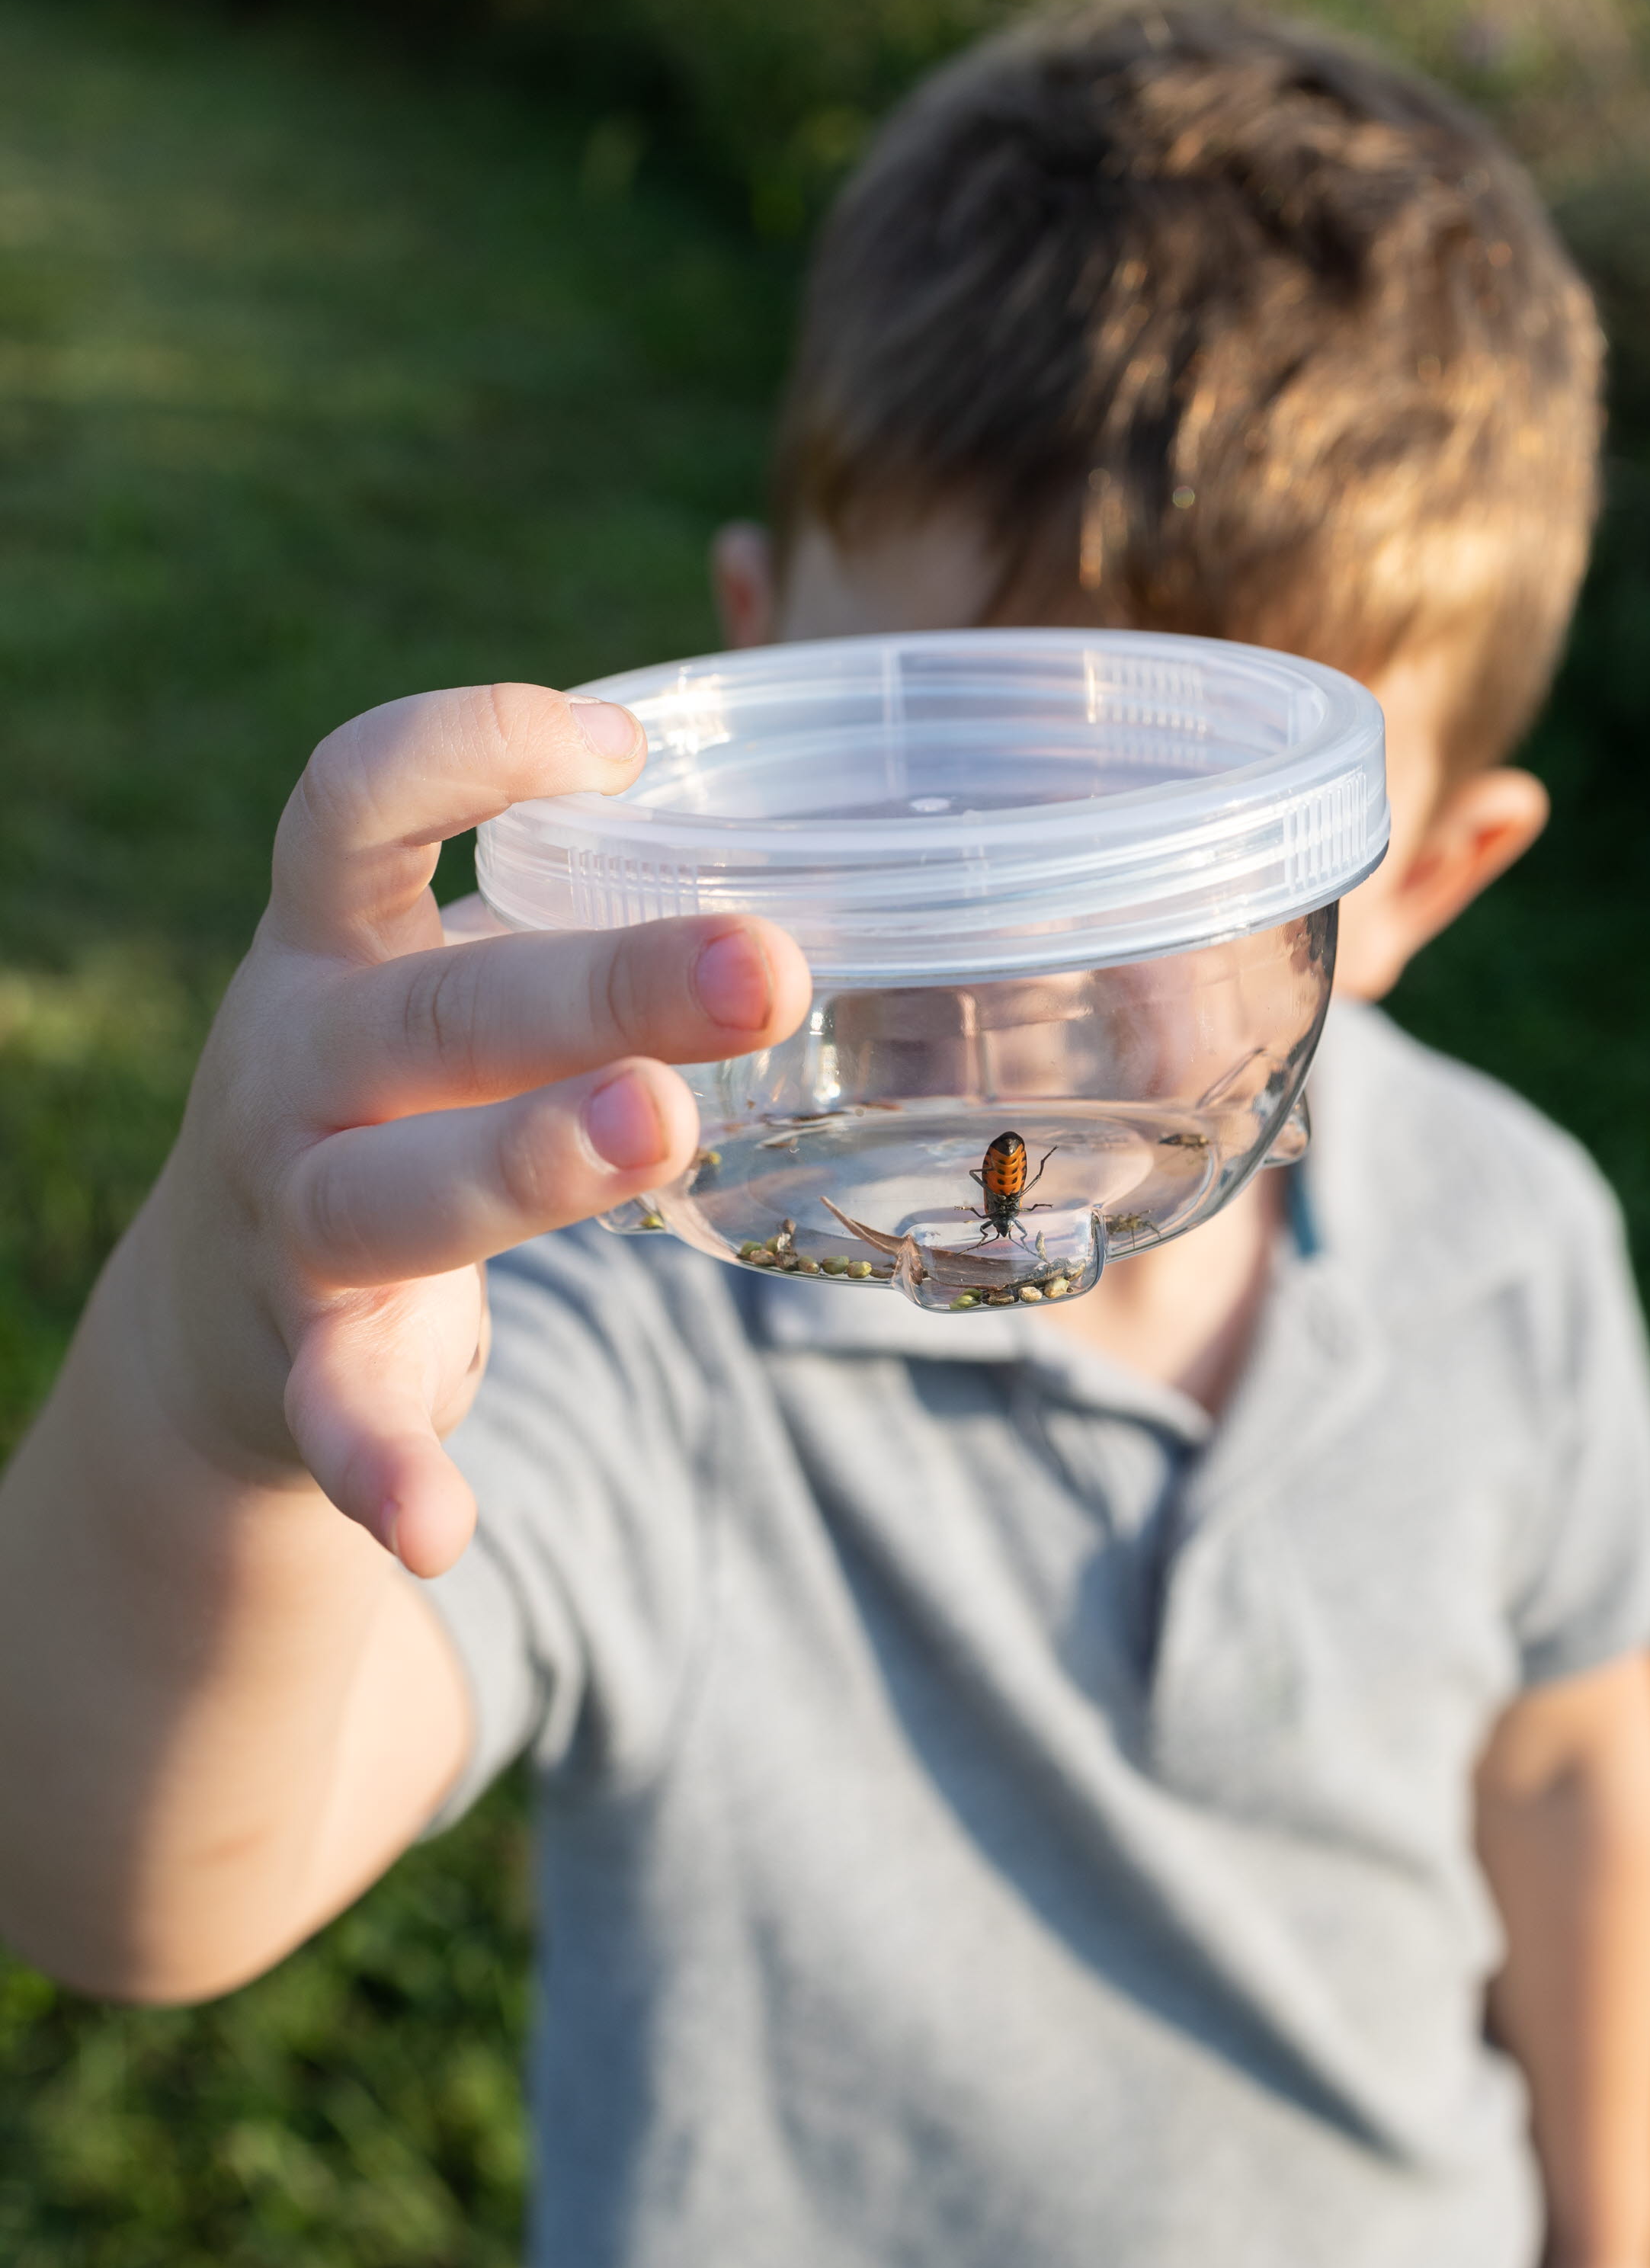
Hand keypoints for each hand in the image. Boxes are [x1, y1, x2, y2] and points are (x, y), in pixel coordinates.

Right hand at [132, 679, 808, 1578]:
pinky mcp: (297, 1362)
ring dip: (524, 1163)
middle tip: (764, 968)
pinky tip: (442, 1524)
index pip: (356, 802)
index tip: (619, 743)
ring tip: (657, 1135)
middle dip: (603, 984)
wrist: (210, 1317)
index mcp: (331, 951)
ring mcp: (287, 1219)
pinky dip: (385, 1468)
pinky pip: (338, 1414)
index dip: (469, 750)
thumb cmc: (388, 1107)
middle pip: (439, 1011)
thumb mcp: (435, 995)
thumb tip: (822, 867)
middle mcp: (295, 1066)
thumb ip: (569, 931)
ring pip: (393, 1195)